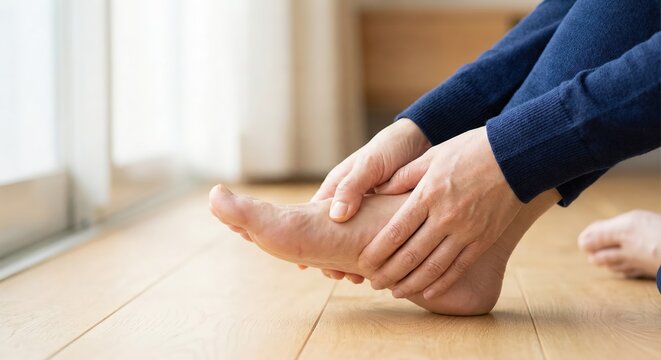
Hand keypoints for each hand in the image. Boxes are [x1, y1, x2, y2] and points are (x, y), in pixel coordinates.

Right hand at [307, 118, 430, 282]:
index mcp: (337, 188)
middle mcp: (348, 201)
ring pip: (354, 242)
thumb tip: (336, 217)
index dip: (312, 242)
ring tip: (359, 279)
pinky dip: (375, 254)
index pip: (316, 220)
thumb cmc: (390, 148)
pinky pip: (375, 239)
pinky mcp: (385, 216)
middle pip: (332, 235)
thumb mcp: (370, 165)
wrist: (420, 140)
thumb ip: (353, 188)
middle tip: (340, 277)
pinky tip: (381, 268)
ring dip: (354, 260)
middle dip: (333, 257)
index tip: (309, 266)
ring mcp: (366, 211)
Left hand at [360, 126, 521, 298]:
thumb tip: (378, 190)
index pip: (395, 231)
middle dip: (388, 273)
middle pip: (411, 254)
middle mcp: (445, 217)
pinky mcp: (483, 240)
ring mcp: (466, 231)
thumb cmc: (469, 151)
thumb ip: (403, 176)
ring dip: (411, 283)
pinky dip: (441, 283)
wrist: (514, 156)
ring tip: (394, 292)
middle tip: (373, 283)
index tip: (363, 262)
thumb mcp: (431, 156)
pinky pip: (459, 267)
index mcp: (427, 195)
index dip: (377, 251)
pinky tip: (427, 293)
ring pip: (433, 266)